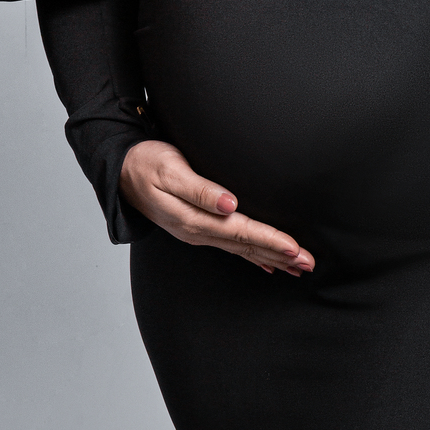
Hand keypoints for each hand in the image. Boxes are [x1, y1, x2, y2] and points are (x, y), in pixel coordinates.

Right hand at [120, 139, 313, 276]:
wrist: (121, 170)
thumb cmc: (146, 163)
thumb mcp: (170, 169)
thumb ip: (200, 188)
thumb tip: (230, 203)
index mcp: (194, 219)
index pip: (241, 232)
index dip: (270, 240)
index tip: (295, 248)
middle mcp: (197, 231)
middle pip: (246, 246)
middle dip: (279, 254)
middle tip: (309, 264)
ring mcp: (197, 232)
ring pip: (241, 249)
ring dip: (271, 258)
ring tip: (297, 267)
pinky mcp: (197, 227)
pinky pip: (231, 246)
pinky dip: (252, 255)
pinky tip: (267, 264)